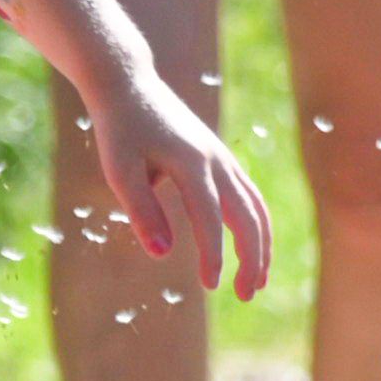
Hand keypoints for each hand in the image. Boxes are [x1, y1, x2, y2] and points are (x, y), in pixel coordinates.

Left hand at [82, 58, 279, 296]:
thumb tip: (163, 253)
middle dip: (252, 258)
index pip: (210, 217)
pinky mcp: (221, 159)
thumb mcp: (119, 171)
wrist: (130, 86)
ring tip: (257, 280)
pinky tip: (249, 247)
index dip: (213, 253)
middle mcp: (216, 161)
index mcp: (192, 163)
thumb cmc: (119, 130)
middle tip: (246, 295)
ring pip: (256, 207)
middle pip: (248, 215)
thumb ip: (141, 212)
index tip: (210, 286)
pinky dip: (256, 225)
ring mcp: (223, 158)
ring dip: (261, 245)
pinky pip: (249, 196)